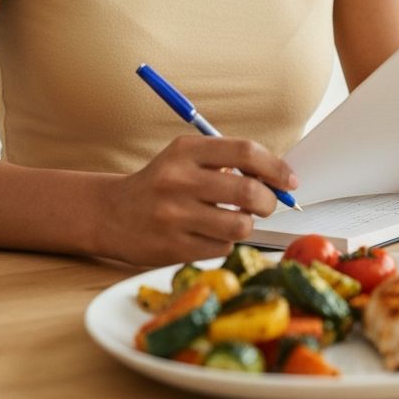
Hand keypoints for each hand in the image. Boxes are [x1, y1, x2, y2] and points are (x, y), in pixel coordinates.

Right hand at [97, 135, 297, 266]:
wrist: (110, 213)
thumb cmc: (160, 183)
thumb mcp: (186, 157)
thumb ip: (227, 161)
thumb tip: (277, 178)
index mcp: (186, 150)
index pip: (245, 151)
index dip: (275, 167)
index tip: (289, 180)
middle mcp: (179, 180)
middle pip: (248, 191)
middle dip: (269, 201)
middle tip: (267, 203)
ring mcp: (175, 216)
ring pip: (240, 224)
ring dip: (247, 223)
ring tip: (235, 218)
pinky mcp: (173, 247)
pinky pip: (222, 247)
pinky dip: (225, 241)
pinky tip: (210, 233)